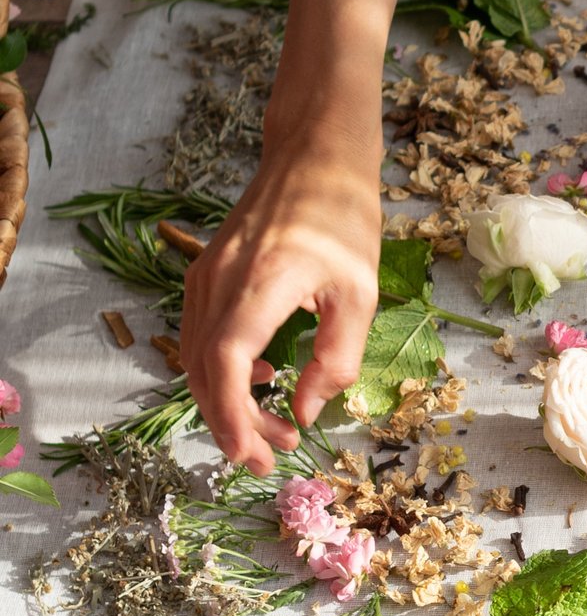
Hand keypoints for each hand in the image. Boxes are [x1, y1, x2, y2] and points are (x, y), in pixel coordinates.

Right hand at [180, 124, 383, 473]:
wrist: (315, 157)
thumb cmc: (345, 220)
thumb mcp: (360, 295)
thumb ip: (336, 359)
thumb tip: (305, 411)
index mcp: (259, 284)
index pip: (226, 365)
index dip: (232, 417)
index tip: (252, 455)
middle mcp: (218, 281)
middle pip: (205, 371)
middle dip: (233, 424)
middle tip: (272, 458)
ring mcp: (205, 276)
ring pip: (198, 357)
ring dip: (229, 401)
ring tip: (275, 429)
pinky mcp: (206, 274)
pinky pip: (203, 334)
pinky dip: (223, 369)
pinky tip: (264, 378)